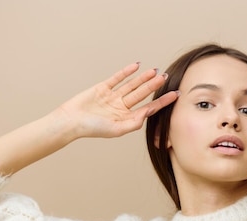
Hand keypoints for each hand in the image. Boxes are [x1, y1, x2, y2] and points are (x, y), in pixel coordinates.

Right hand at [56, 63, 178, 138]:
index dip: (163, 101)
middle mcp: (122, 107)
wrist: (71, 121)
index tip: (175, 94)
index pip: (149, 108)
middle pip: (142, 94)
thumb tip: (149, 111)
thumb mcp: (117, 129)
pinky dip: (126, 72)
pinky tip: (136, 66)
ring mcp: (113, 97)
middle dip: (154, 86)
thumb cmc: (93, 129)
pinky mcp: (103, 88)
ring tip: (155, 71)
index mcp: (127, 118)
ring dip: (143, 78)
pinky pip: (117, 78)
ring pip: (132, 85)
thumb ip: (135, 122)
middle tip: (165, 77)